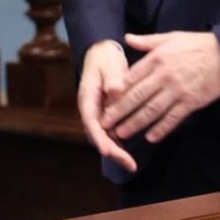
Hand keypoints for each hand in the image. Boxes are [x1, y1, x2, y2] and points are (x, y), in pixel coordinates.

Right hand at [77, 39, 135, 172]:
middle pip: (98, 135)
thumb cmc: (105, 59)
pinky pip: (111, 134)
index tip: (107, 150)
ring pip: (104, 137)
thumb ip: (113, 78)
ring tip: (131, 165)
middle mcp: (91, 109)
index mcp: (88, 97)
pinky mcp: (107, 116)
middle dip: (111, 151)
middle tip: (129, 164)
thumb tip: (115, 91)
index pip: (91, 120)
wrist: (103, 54)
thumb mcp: (109, 64)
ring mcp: (98, 114)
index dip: (99, 137)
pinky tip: (130, 156)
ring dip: (116, 152)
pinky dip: (119, 145)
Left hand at [101, 30, 219, 145]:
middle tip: (105, 124)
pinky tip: (151, 137)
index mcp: (156, 59)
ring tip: (122, 134)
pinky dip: (161, 128)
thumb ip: (147, 41)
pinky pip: (173, 118)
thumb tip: (127, 38)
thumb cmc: (197, 44)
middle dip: (119, 111)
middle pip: (137, 96)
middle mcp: (164, 75)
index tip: (104, 102)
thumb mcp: (170, 37)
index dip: (116, 92)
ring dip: (135, 123)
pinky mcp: (192, 101)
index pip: (131, 78)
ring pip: (152, 110)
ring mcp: (178, 90)